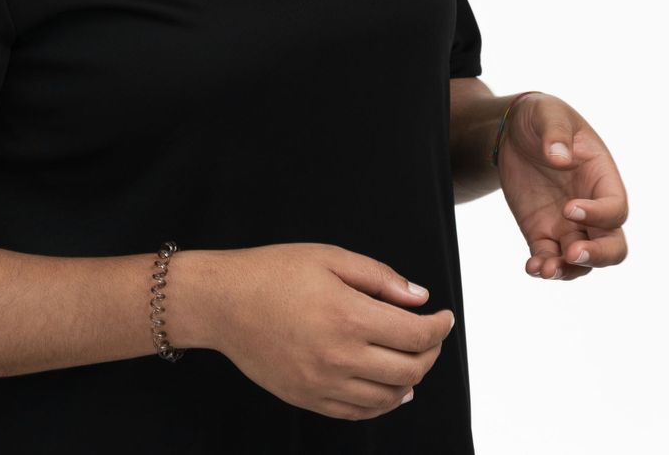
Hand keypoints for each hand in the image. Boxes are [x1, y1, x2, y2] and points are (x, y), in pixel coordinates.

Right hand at [207, 242, 456, 421]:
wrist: (224, 303)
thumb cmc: (274, 272)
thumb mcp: (330, 257)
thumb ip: (379, 278)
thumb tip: (419, 298)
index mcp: (348, 317)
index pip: (415, 335)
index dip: (439, 327)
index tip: (444, 317)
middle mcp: (340, 357)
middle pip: (408, 369)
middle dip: (429, 353)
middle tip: (430, 335)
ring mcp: (323, 384)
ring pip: (388, 398)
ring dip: (410, 380)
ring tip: (413, 360)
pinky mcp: (309, 399)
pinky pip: (358, 413)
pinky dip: (382, 403)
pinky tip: (389, 389)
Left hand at [496, 93, 629, 280]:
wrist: (512, 130)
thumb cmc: (540, 116)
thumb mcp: (548, 113)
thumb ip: (556, 132)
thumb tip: (560, 157)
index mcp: (602, 177)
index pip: (616, 208)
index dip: (599, 215)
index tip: (570, 207)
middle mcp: (591, 206)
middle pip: (613, 245)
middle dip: (598, 255)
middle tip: (573, 252)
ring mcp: (568, 224)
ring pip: (582, 262)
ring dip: (568, 270)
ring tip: (546, 268)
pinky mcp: (543, 232)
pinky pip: (550, 258)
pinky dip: (544, 267)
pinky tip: (532, 267)